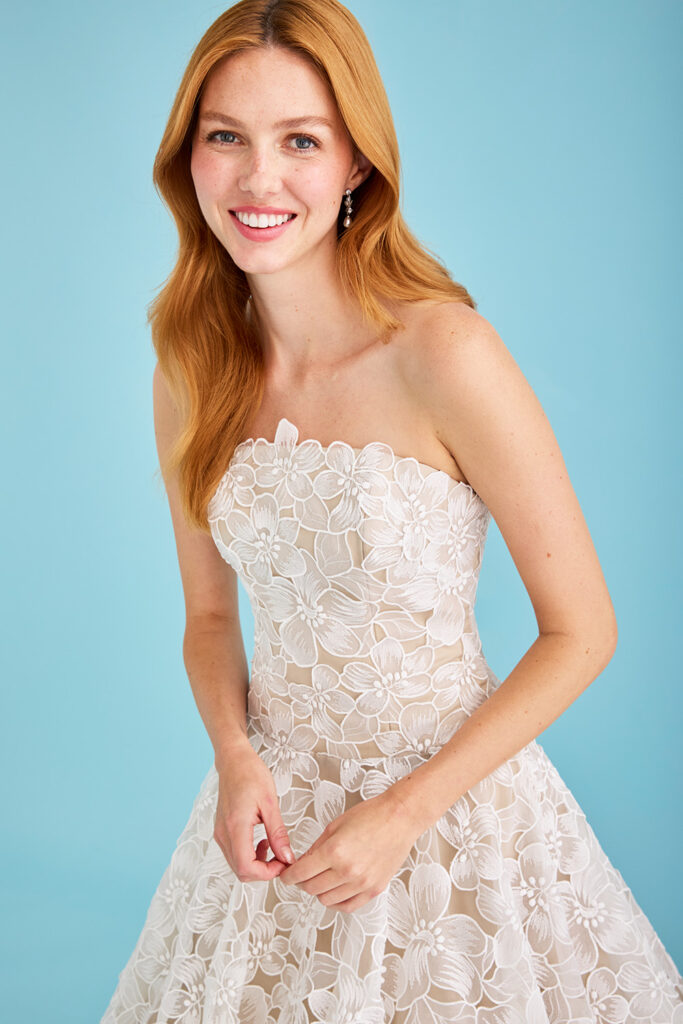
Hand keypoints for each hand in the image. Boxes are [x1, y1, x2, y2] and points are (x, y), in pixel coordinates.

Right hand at [213, 740, 297, 881]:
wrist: (233, 760)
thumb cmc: (251, 774)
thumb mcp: (271, 803)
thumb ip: (278, 833)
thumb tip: (287, 857)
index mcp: (236, 826)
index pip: (246, 867)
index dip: (267, 873)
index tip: (283, 864)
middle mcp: (223, 833)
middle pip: (241, 871)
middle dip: (264, 871)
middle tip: (282, 858)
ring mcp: (220, 833)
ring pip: (236, 865)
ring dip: (257, 864)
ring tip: (273, 847)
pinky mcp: (221, 831)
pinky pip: (234, 854)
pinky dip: (249, 855)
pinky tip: (262, 841)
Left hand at [277, 790, 419, 912]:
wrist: (400, 818)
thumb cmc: (371, 816)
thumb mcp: (335, 826)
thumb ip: (316, 848)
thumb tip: (302, 864)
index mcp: (334, 851)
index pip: (300, 873)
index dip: (288, 876)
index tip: (286, 875)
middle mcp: (347, 871)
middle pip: (311, 889)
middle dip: (302, 882)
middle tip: (302, 874)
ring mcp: (362, 883)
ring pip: (327, 900)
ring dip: (319, 891)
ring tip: (321, 879)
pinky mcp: (374, 889)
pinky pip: (348, 907)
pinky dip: (337, 902)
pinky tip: (335, 891)